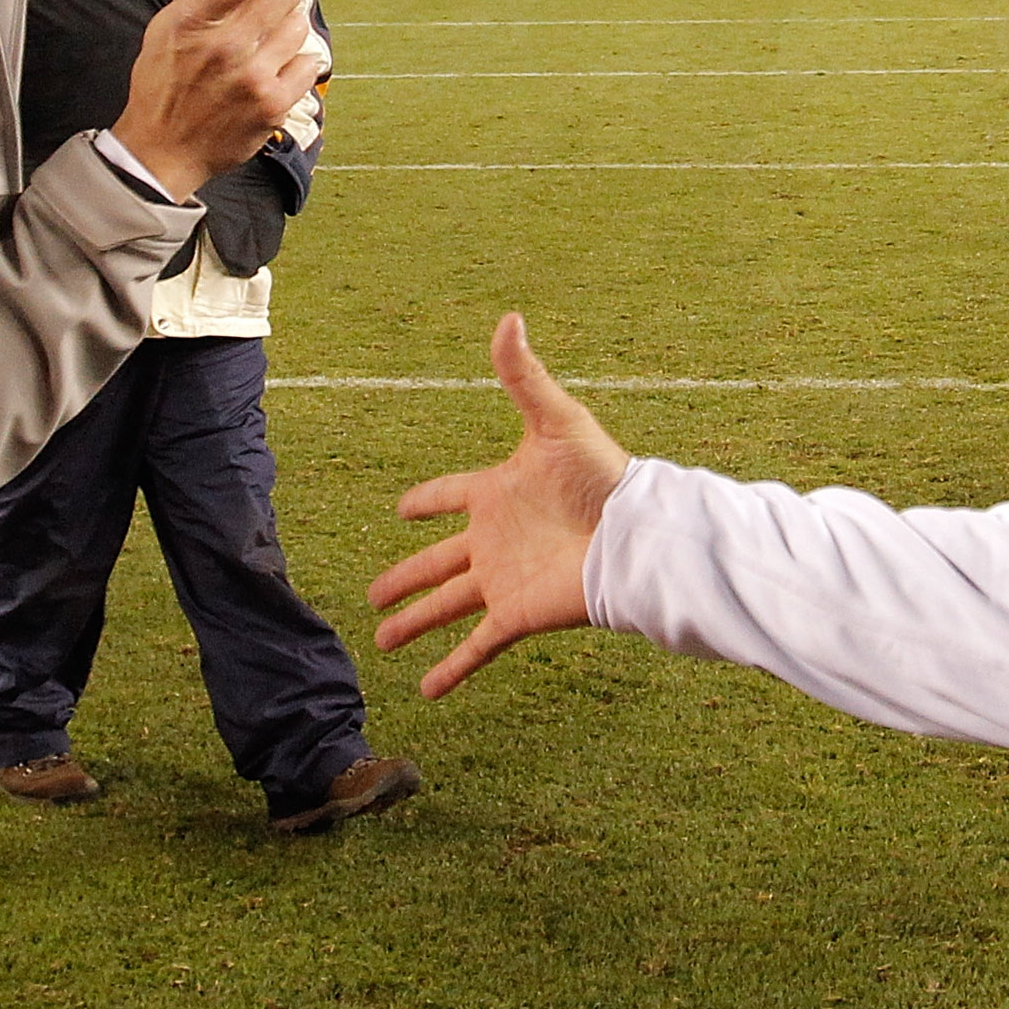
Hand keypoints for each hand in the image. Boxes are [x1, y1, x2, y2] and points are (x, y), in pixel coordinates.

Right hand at [106, 0, 323, 200]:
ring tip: (263, 48)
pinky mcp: (272, 105)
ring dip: (289, 30)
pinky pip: (309, 64)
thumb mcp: (169, 29)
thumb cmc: (165, 84)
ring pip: (300, 27)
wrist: (160, 150)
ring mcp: (251, 77)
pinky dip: (297, 64)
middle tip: (270, 10)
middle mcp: (223, 45)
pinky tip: (272, 74)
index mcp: (192, 19)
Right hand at [369, 313, 628, 697]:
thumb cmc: (601, 474)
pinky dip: (451, 669)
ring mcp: (503, 579)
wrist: (636, 533)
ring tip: (380, 642)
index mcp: (497, 492)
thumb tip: (510, 317)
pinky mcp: (517, 614)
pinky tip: (426, 691)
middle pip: (438, 562)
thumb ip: (525, 375)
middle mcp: (495, 539)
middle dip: (405, 577)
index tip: (401, 509)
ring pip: (446, 605)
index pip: (450, 495)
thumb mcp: (557, 419)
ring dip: (415, 624)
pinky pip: (476, 647)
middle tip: (372, 594)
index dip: (426, 501)